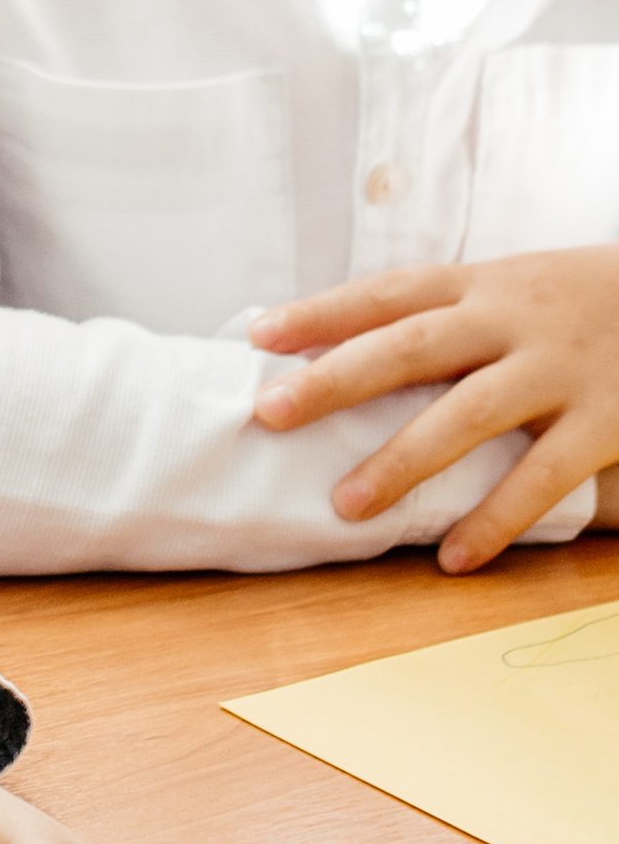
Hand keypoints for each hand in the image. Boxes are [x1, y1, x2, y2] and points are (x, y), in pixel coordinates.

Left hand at [250, 251, 618, 569]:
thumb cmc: (572, 304)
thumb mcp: (509, 288)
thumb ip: (441, 319)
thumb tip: (336, 352)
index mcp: (479, 286)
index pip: (387, 293)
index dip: (322, 311)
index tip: (260, 335)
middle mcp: (511, 321)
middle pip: (411, 346)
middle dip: (338, 379)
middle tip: (274, 413)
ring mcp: (558, 371)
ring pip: (468, 414)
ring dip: (403, 460)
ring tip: (347, 505)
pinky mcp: (605, 421)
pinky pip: (542, 476)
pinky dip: (496, 519)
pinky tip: (453, 556)